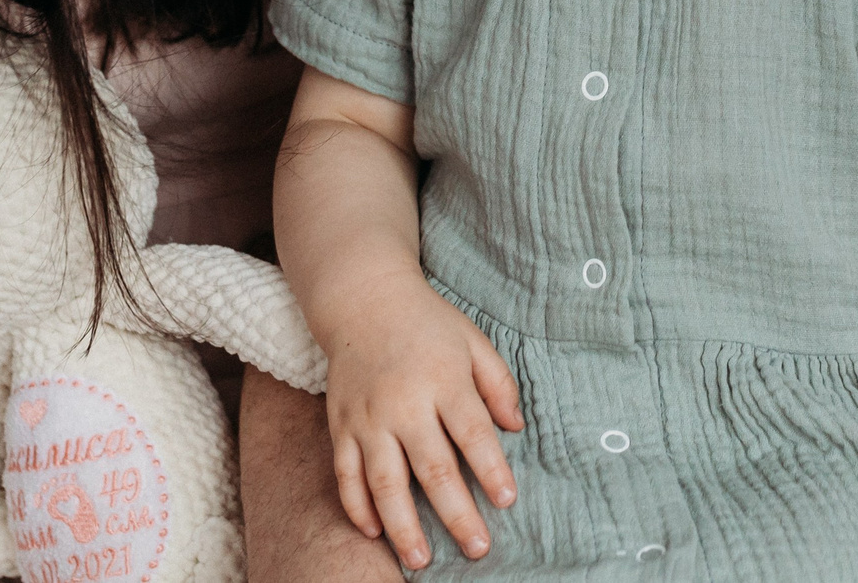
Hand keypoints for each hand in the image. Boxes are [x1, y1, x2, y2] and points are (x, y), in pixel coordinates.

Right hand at [323, 273, 525, 569]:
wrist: (363, 300)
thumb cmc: (428, 324)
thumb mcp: (473, 341)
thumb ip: (499, 384)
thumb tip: (517, 429)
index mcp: (444, 379)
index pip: (472, 433)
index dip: (491, 470)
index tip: (507, 500)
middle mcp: (405, 402)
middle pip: (433, 467)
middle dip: (456, 513)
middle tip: (477, 548)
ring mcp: (368, 417)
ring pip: (384, 481)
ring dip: (402, 525)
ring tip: (420, 560)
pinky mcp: (340, 425)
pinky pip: (345, 474)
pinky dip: (357, 507)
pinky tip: (374, 533)